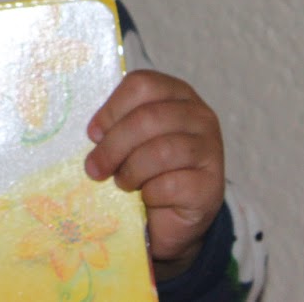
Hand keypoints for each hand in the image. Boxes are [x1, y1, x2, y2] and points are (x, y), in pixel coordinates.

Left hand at [84, 69, 223, 278]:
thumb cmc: (144, 169)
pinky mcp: (211, 186)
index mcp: (176, 93)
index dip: (112, 108)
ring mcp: (210, 150)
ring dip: (130, 171)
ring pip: (160, 151)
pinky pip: (171, 185)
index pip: (142, 84)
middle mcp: (199, 115)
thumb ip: (115, 125)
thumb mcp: (129, 139)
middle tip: (94, 168)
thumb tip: (92, 132)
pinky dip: (150, 194)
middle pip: (148, 118)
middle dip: (114, 145)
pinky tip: (146, 198)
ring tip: (122, 183)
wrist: (170, 219)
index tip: (93, 134)